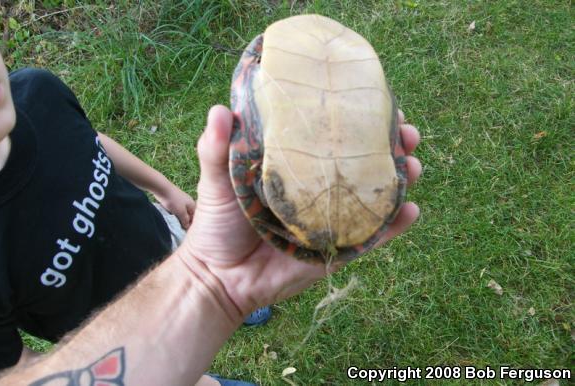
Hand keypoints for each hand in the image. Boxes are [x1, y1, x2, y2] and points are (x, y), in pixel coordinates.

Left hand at [155, 185, 195, 228]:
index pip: (195, 218)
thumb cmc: (173, 201)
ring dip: (180, 217)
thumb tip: (187, 226)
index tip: (185, 231)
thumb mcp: (181, 213)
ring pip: (183, 212)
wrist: (162, 188)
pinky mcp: (175, 199)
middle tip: (180, 227)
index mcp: (193, 205)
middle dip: (185, 221)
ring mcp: (182, 200)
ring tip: (175, 222)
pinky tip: (171, 215)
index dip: (191, 225)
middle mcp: (189, 202)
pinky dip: (175, 213)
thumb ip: (185, 220)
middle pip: (189, 215)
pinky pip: (177, 208)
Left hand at [179, 105, 421, 316]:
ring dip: (401, 179)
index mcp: (298, 166)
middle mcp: (321, 188)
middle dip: (392, 145)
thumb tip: (220, 110)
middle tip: (405, 133)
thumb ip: (217, 148)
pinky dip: (396, 225)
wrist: (219, 278)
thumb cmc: (217, 225)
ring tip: (412, 166)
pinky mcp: (339, 249)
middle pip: (365, 162)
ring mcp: (334, 218)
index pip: (333, 136)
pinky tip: (412, 210)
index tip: (376, 99)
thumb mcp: (215, 181)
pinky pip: (374, 237)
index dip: (358, 118)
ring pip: (378, 195)